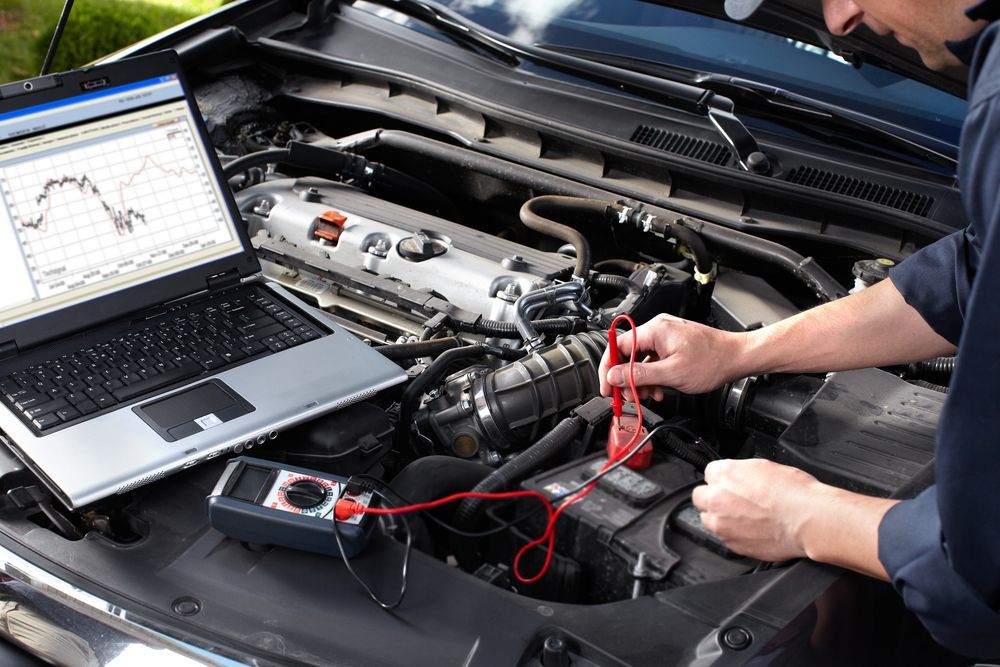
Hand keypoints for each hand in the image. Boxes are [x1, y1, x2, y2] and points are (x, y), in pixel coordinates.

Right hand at [599, 314, 746, 399]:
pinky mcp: (672, 344)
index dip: (608, 368)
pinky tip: (658, 389)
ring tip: (647, 395)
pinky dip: (652, 375)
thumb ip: (639, 375)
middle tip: (627, 396)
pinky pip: (653, 359)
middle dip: (625, 378)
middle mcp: (658, 329)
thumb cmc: (712, 361)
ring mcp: (666, 336)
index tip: (606, 386)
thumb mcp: (671, 374)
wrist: (737, 357)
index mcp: (655, 330)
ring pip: (640, 359)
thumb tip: (614, 376)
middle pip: (628, 353)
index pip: (618, 346)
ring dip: (640, 380)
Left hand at [691, 459, 822, 561]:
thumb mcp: (765, 466)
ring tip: (744, 517)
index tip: (730, 484)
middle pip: (701, 497)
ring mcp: (722, 524)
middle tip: (732, 500)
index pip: (709, 473)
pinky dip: (734, 534)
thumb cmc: (795, 493)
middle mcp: (717, 499)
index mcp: (725, 474)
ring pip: (708, 519)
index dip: (722, 479)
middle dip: (714, 497)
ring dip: (720, 517)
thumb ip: (741, 472)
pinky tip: (752, 530)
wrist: (810, 520)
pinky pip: (724, 537)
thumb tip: (737, 477)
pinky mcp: (732, 544)